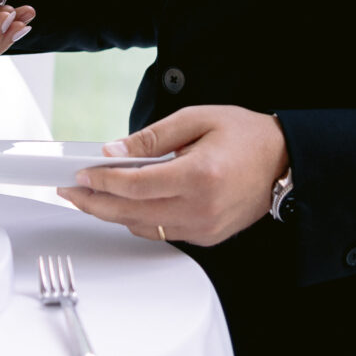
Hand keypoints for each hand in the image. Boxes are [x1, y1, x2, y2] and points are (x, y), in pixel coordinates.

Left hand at [58, 107, 289, 247]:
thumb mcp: (196, 119)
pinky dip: (138, 220)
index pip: (135, 185)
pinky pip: (162, 232)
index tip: (80, 174)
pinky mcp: (207, 236)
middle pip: (131, 213)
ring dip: (113, 214)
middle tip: (70, 192)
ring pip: (143, 227)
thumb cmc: (246, 135)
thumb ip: (151, 138)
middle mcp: (201, 208)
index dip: (101, 181)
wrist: (285, 162)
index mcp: (199, 175)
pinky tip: (124, 205)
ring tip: (90, 197)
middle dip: (94, 203)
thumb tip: (114, 151)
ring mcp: (205, 227)